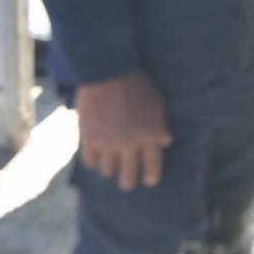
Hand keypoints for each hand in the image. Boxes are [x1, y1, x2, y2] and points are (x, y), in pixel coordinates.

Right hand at [76, 72, 171, 191]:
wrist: (108, 72)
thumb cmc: (136, 84)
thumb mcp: (156, 103)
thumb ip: (159, 125)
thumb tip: (165, 143)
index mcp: (150, 135)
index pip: (153, 168)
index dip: (151, 177)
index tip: (148, 180)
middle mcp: (130, 144)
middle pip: (128, 178)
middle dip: (127, 181)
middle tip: (126, 180)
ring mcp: (108, 143)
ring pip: (108, 171)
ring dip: (110, 168)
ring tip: (110, 162)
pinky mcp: (89, 139)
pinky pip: (90, 162)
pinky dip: (93, 160)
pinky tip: (96, 155)